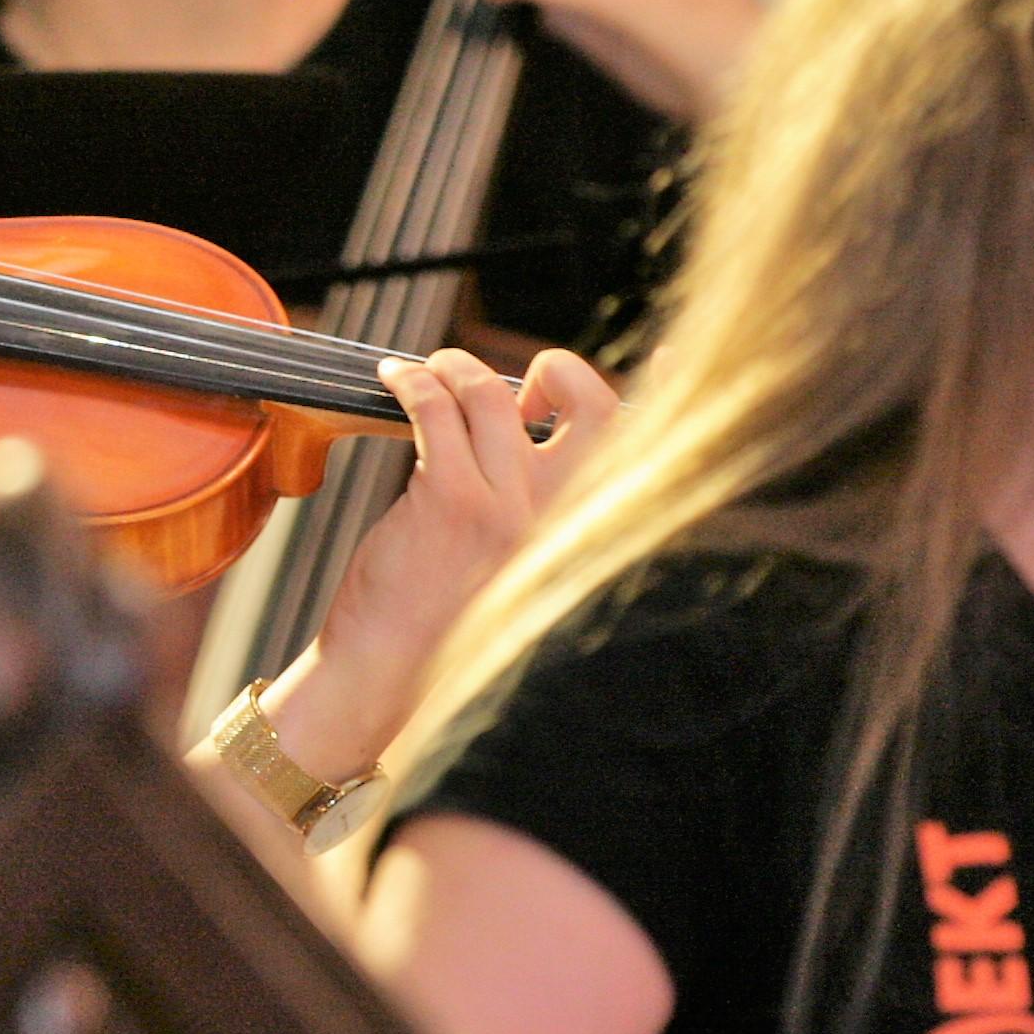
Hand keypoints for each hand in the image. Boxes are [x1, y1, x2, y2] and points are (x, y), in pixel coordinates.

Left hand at [259, 346, 617, 782]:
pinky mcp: (450, 502)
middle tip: (497, 383)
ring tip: (424, 370)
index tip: (626, 361)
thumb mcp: (511, 566)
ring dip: (456, 366)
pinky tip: (393, 380)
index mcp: (582, 531)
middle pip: (594, 405)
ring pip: (495, 396)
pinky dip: (413, 381)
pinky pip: (437, 409)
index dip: (643, 393)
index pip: (642, 449)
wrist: (390, 671)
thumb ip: (529, 511)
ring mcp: (508, 509)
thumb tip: (511, 439)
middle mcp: (562, 517)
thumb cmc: (437, 617)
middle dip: (557, 368)